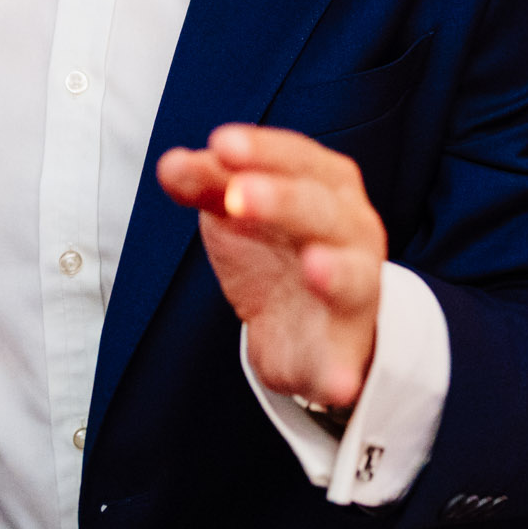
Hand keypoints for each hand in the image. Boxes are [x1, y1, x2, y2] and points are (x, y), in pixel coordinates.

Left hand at [157, 125, 383, 407]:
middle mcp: (353, 231)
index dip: (263, 149)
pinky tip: (337, 384)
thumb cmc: (278, 253)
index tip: (221, 144)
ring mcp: (356, 289)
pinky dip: (345, 373)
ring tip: (314, 266)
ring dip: (335, 271)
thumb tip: (171, 164)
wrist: (307, 328)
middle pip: (324, 210)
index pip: (299, 158)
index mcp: (327, 188)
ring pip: (353, 276)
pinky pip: (350, 361)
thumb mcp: (237, 214)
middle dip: (284, 200)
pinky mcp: (347, 347)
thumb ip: (207, 185)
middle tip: (237, 196)